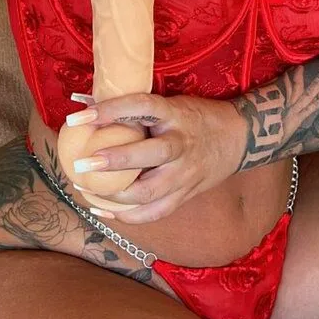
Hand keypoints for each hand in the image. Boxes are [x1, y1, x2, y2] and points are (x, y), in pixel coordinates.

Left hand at [67, 93, 246, 223]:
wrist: (239, 138)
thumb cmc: (196, 116)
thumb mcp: (172, 104)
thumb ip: (137, 110)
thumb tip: (86, 102)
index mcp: (175, 115)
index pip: (140, 107)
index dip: (109, 110)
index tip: (78, 117)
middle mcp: (181, 145)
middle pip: (148, 156)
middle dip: (113, 161)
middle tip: (81, 164)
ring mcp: (185, 173)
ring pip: (149, 192)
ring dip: (113, 195)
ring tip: (84, 188)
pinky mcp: (186, 194)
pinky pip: (155, 212)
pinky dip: (127, 216)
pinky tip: (102, 210)